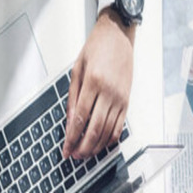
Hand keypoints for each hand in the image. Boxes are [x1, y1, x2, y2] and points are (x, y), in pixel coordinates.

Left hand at [63, 11, 134, 159]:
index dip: (71, 138)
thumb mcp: (77, 70)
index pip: (80, 118)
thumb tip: (69, 123)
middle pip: (95, 129)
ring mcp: (120, 98)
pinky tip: (101, 144)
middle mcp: (109, 92)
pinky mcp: (127, 101)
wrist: (118, 35)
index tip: (66, 149)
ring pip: (108, 131)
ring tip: (85, 154)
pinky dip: (110, 139)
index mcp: (93, 82)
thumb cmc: (96, 48)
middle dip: (83, 147)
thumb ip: (72, 98)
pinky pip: (119, 126)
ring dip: (96, 146)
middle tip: (75, 156)